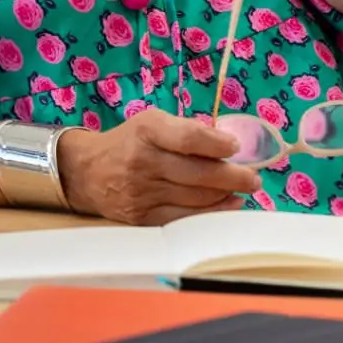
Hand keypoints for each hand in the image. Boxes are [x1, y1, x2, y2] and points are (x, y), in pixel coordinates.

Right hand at [57, 108, 260, 225]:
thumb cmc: (130, 141)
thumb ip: (186, 131)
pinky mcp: (142, 218)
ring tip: (244, 191)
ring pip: (195, 199)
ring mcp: (142, 193)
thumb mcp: (152, 122)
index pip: (188, 138)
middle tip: (254, 178)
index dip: (216, 144)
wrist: (88, 172)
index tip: (236, 147)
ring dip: (226, 196)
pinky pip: (184, 219)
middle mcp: (143, 162)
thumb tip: (229, 146)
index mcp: (147, 131)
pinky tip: (226, 206)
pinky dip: (210, 214)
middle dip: (233, 177)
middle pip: (198, 174)